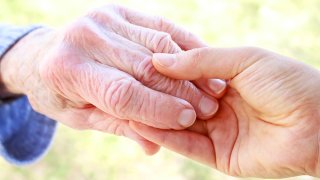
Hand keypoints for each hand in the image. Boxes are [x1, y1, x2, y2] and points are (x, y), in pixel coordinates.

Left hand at [0, 5, 225, 153]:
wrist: (45, 55)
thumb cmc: (62, 92)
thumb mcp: (82, 117)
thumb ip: (119, 125)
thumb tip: (155, 146)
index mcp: (68, 69)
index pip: (122, 92)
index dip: (158, 108)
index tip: (187, 120)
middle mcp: (86, 37)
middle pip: (145, 67)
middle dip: (181, 91)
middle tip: (208, 109)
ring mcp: (104, 18)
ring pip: (158, 45)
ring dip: (189, 69)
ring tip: (211, 88)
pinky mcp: (120, 10)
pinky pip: (160, 26)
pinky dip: (184, 44)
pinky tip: (202, 61)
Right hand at [131, 47, 319, 176]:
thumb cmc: (288, 83)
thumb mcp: (243, 60)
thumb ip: (201, 61)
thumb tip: (160, 60)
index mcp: (223, 82)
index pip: (185, 78)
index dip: (163, 74)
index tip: (138, 66)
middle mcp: (217, 107)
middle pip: (178, 103)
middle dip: (154, 98)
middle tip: (126, 89)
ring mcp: (217, 132)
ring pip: (178, 125)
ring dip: (155, 119)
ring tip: (127, 110)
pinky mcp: (219, 155)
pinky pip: (188, 146)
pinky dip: (167, 138)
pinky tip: (146, 128)